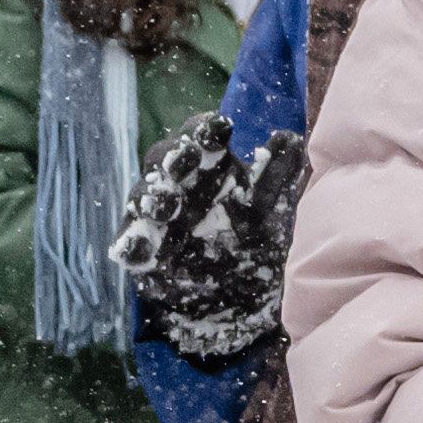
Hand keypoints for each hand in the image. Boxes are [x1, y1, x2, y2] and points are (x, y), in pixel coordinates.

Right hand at [125, 110, 305, 365]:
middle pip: (165, 160)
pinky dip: (132, 245)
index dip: (206, 130)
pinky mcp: (142, 250)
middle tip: (184, 157)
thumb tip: (291, 139)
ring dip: (151, 199)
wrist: (239, 296)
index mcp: (209, 164)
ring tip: (165, 206)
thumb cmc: (253, 239)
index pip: (200, 136)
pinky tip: (141, 252)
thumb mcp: (270, 208)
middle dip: (173, 158)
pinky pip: (131, 244)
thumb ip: (278, 174)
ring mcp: (155, 216)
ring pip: (143, 198)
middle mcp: (177, 182)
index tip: (219, 127)